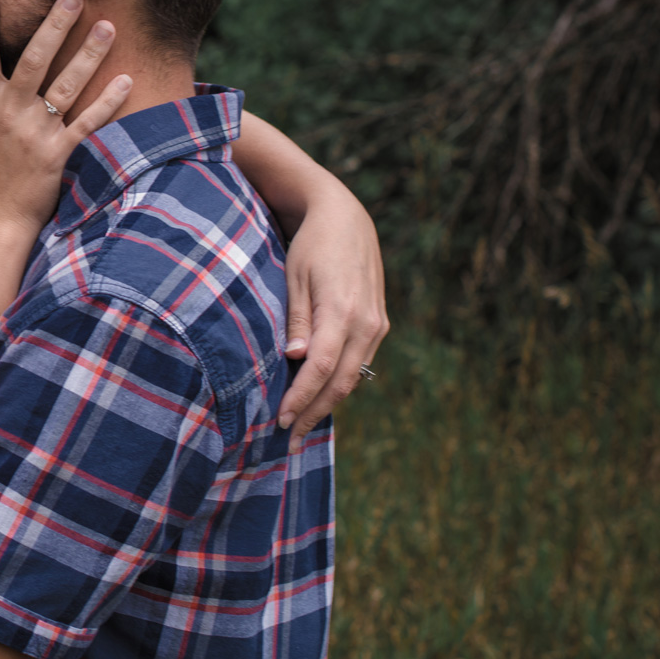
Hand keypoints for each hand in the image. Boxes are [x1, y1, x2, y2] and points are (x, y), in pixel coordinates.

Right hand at [0, 0, 131, 233]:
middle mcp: (10, 113)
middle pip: (34, 60)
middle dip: (54, 26)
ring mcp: (35, 133)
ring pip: (66, 86)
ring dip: (89, 55)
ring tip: (108, 27)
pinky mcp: (58, 154)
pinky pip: (87, 122)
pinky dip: (108, 102)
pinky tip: (127, 80)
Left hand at [277, 185, 388, 450]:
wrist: (345, 218)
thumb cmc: (311, 245)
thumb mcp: (294, 276)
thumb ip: (297, 319)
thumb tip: (296, 360)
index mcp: (342, 311)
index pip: (321, 369)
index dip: (301, 399)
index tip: (281, 422)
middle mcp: (367, 323)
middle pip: (340, 382)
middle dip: (314, 413)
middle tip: (289, 440)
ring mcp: (377, 325)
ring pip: (353, 377)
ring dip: (327, 404)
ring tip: (301, 426)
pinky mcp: (379, 324)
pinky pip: (359, 363)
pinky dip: (339, 384)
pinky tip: (319, 397)